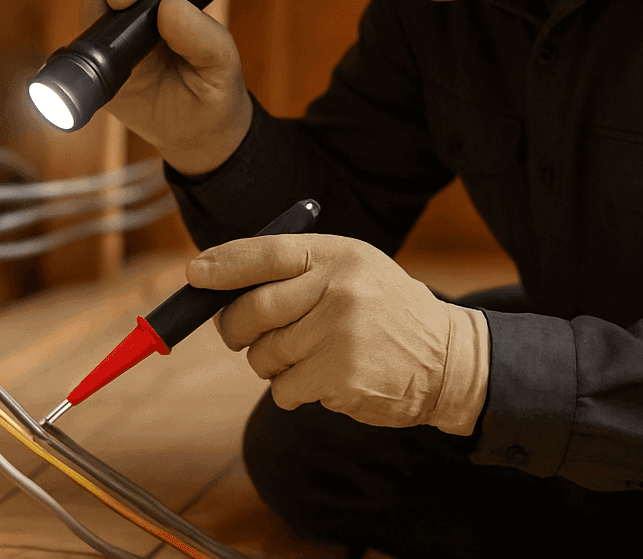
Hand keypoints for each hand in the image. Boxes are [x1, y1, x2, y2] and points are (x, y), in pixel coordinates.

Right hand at [79, 0, 251, 175]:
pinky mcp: (98, 59)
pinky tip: (84, 69)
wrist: (194, 133)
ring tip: (108, 44)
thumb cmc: (215, 91)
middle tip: (118, 5)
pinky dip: (74, 53)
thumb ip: (205, 38)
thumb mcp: (222, 66)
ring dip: (92, 14)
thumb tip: (170, 7)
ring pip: (90, 3)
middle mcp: (141, 5)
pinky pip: (77, 46)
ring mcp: (115, 31)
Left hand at [187, 234, 489, 433]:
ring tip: (309, 357)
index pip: (268, 252)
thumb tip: (215, 283)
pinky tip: (327, 380)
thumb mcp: (353, 271)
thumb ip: (297, 271)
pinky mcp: (340, 376)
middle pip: (252, 309)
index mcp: (339, 255)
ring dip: (272, 364)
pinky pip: (283, 389)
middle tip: (238, 336)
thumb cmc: (385, 312)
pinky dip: (293, 391)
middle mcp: (340, 288)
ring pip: (263, 355)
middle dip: (233, 328)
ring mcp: (340, 333)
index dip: (224, 263)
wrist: (448, 360)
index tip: (194, 274)